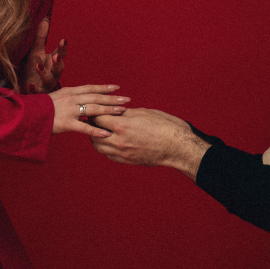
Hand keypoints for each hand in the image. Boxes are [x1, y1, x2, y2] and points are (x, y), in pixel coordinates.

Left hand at [23, 17, 65, 93]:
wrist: (28, 88)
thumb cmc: (34, 69)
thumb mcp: (36, 50)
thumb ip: (41, 36)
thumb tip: (46, 18)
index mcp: (53, 62)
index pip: (61, 54)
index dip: (62, 48)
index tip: (63, 40)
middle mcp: (53, 73)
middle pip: (59, 69)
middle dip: (58, 63)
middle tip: (57, 56)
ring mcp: (46, 84)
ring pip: (50, 80)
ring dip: (45, 73)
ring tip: (39, 66)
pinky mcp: (39, 92)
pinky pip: (38, 92)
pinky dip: (35, 89)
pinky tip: (31, 85)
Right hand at [49, 85, 130, 138]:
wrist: (27, 115)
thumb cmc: (42, 108)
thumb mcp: (57, 98)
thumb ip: (70, 99)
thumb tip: (81, 99)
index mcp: (70, 92)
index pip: (91, 88)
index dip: (104, 88)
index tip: (117, 88)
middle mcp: (71, 99)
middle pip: (96, 97)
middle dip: (112, 98)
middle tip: (127, 100)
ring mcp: (69, 111)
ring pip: (93, 109)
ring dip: (109, 110)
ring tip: (122, 112)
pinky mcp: (66, 123)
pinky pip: (84, 128)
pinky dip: (96, 131)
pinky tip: (106, 134)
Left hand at [91, 108, 210, 176]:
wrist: (177, 147)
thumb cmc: (164, 126)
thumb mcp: (144, 113)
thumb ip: (125, 112)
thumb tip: (114, 110)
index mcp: (122, 126)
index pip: (98, 117)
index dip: (94, 111)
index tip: (93, 108)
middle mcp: (119, 141)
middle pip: (94, 133)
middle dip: (92, 125)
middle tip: (93, 118)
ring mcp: (122, 153)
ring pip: (98, 146)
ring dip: (96, 138)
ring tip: (99, 130)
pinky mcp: (127, 160)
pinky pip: (108, 155)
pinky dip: (104, 147)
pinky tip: (108, 141)